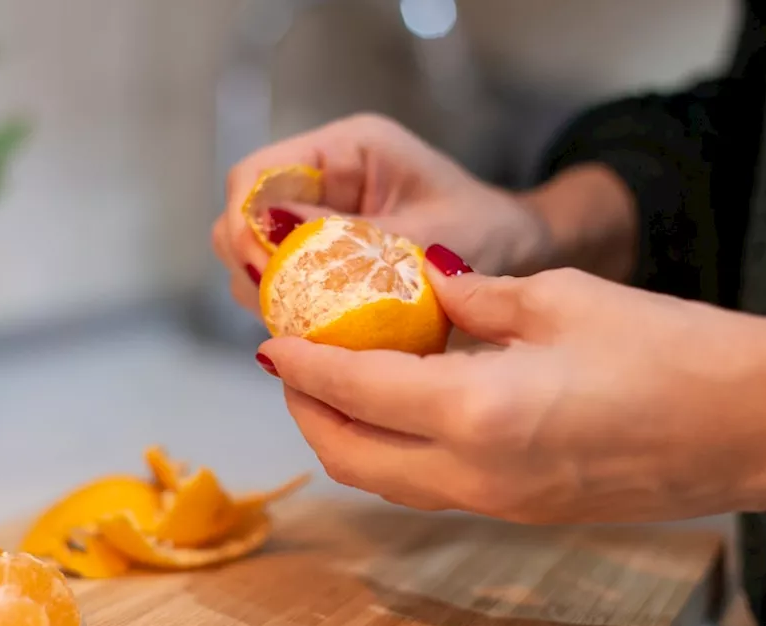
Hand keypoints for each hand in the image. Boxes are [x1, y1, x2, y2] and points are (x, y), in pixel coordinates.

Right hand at [211, 113, 557, 316]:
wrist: (523, 252)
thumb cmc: (490, 231)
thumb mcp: (432, 236)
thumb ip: (357, 238)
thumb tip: (274, 234)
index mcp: (343, 152)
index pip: (254, 176)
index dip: (243, 224)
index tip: (263, 272)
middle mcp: (320, 181)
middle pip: (242, 221)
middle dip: (255, 269)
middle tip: (292, 312)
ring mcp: (317, 221)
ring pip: (255, 260)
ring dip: (274, 296)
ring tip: (315, 326)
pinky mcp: (323, 259)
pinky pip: (285, 286)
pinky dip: (295, 311)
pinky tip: (326, 333)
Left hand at [256, 250, 765, 523]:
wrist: (760, 426)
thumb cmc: (675, 353)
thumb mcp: (562, 298)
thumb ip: (475, 298)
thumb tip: (425, 284)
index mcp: (477, 414)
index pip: (355, 391)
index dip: (305, 364)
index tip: (275, 340)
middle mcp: (476, 475)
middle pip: (351, 457)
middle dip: (309, 411)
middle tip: (297, 364)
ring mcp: (501, 504)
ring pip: (387, 483)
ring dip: (349, 436)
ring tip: (342, 384)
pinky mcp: (527, 511)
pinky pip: (433, 489)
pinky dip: (398, 453)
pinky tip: (408, 409)